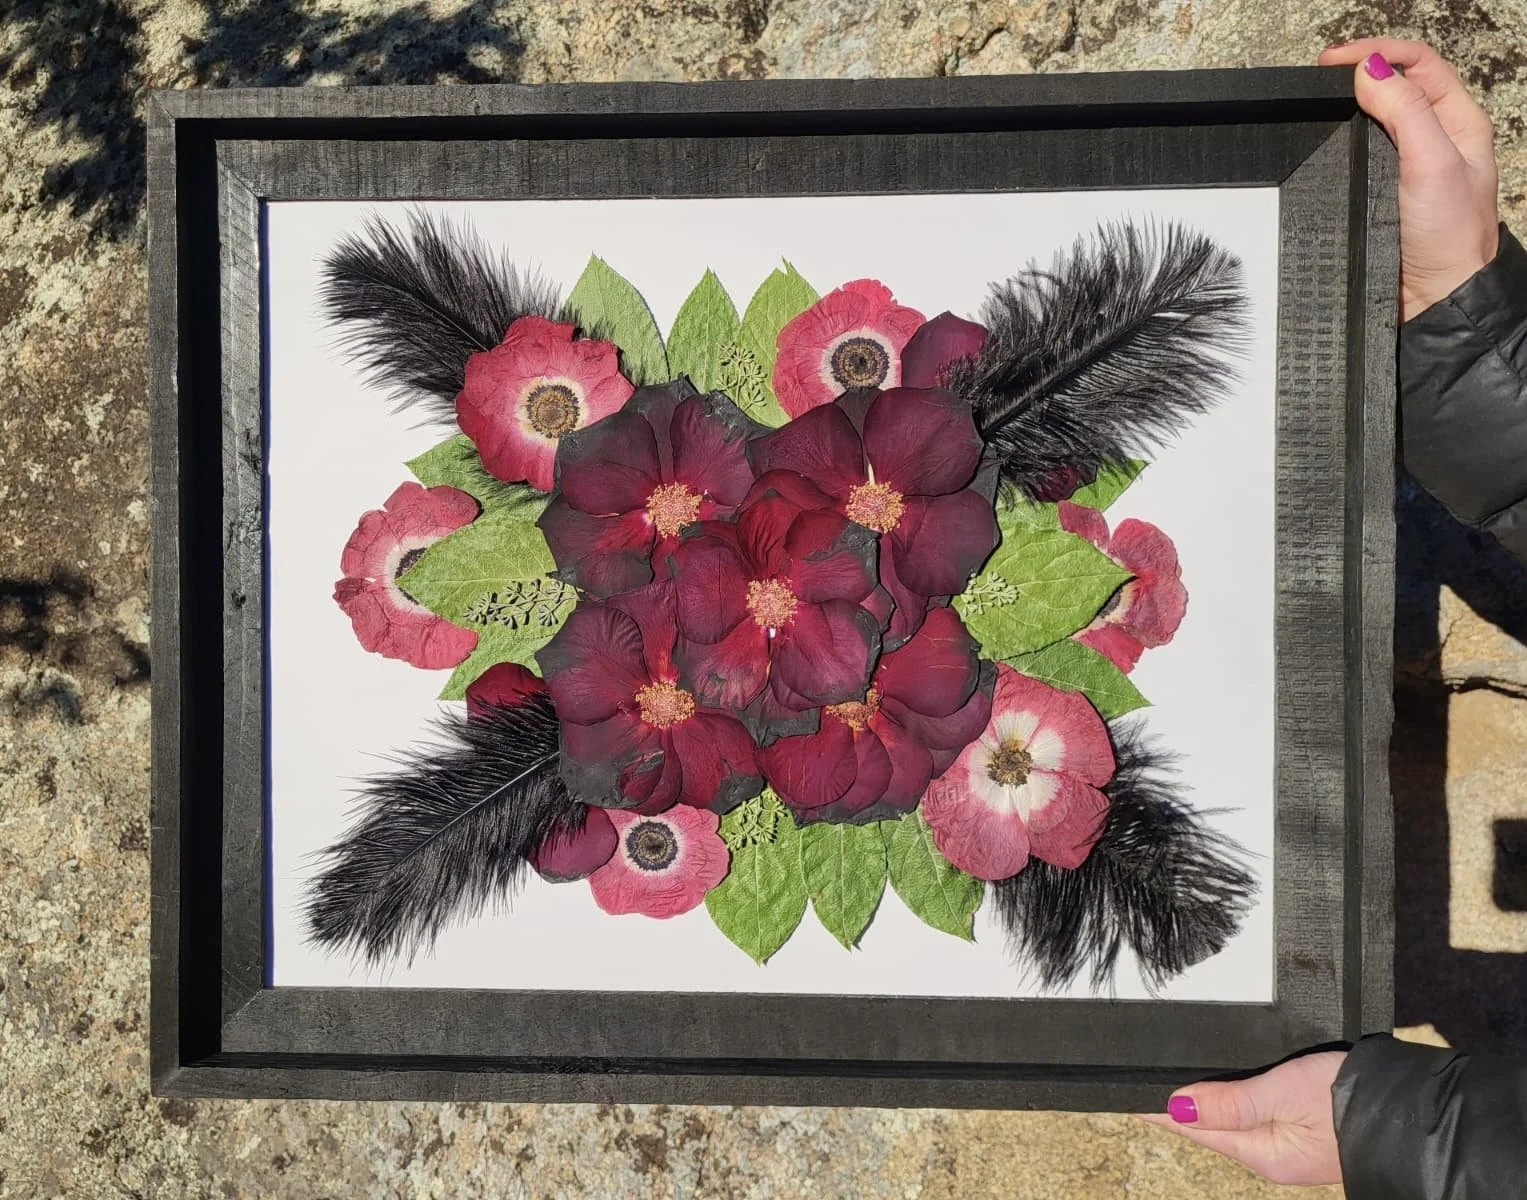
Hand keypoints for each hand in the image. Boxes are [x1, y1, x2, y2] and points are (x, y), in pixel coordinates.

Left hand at [1137, 1050, 1346, 1185]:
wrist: (1414, 1106)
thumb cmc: (1354, 1098)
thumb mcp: (1285, 1094)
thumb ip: (1232, 1102)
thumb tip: (1178, 1106)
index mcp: (1264, 1154)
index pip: (1195, 1127)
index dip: (1159, 1110)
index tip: (1125, 1098)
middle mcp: (1272, 1155)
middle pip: (1211, 1127)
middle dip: (1176, 1108)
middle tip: (1137, 1089)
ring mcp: (1289, 1145)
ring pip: (1231, 1122)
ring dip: (1201, 1106)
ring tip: (1166, 1092)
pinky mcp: (1305, 1130)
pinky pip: (1254, 1118)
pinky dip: (1229, 1104)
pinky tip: (1218, 1095)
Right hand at [1317, 39, 1499, 321]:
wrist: (1435, 297)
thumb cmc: (1448, 237)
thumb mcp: (1433, 163)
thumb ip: (1405, 111)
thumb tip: (1369, 69)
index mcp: (1457, 121)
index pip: (1418, 62)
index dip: (1377, 51)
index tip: (1333, 62)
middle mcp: (1433, 138)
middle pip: (1394, 83)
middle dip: (1357, 72)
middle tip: (1319, 79)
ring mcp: (1405, 165)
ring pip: (1373, 119)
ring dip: (1346, 108)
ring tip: (1318, 106)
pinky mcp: (1380, 191)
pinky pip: (1357, 155)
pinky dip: (1339, 142)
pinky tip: (1324, 144)